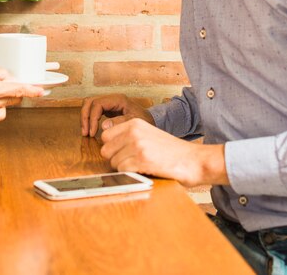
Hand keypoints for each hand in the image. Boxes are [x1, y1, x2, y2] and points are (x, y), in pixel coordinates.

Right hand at [81, 93, 153, 136]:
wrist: (150, 120)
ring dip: (85, 117)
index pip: (98, 104)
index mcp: (118, 99)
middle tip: (85, 133)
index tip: (92, 133)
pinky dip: (90, 119)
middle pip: (90, 102)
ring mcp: (109, 103)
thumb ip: (120, 122)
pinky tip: (91, 130)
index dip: (92, 118)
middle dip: (85, 117)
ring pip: (89, 104)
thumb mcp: (134, 122)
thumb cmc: (145, 120)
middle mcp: (111, 99)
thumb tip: (103, 126)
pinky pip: (93, 110)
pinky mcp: (107, 108)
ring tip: (85, 132)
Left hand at [100, 118, 228, 186]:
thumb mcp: (149, 134)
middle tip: (131, 163)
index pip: (105, 136)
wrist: (194, 160)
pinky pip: (123, 170)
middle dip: (115, 159)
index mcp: (134, 123)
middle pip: (105, 150)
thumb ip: (129, 137)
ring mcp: (137, 145)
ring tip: (141, 167)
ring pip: (113, 162)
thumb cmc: (172, 151)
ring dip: (124, 169)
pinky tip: (144, 172)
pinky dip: (130, 175)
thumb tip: (107, 148)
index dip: (112, 148)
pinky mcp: (142, 160)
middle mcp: (134, 131)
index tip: (122, 154)